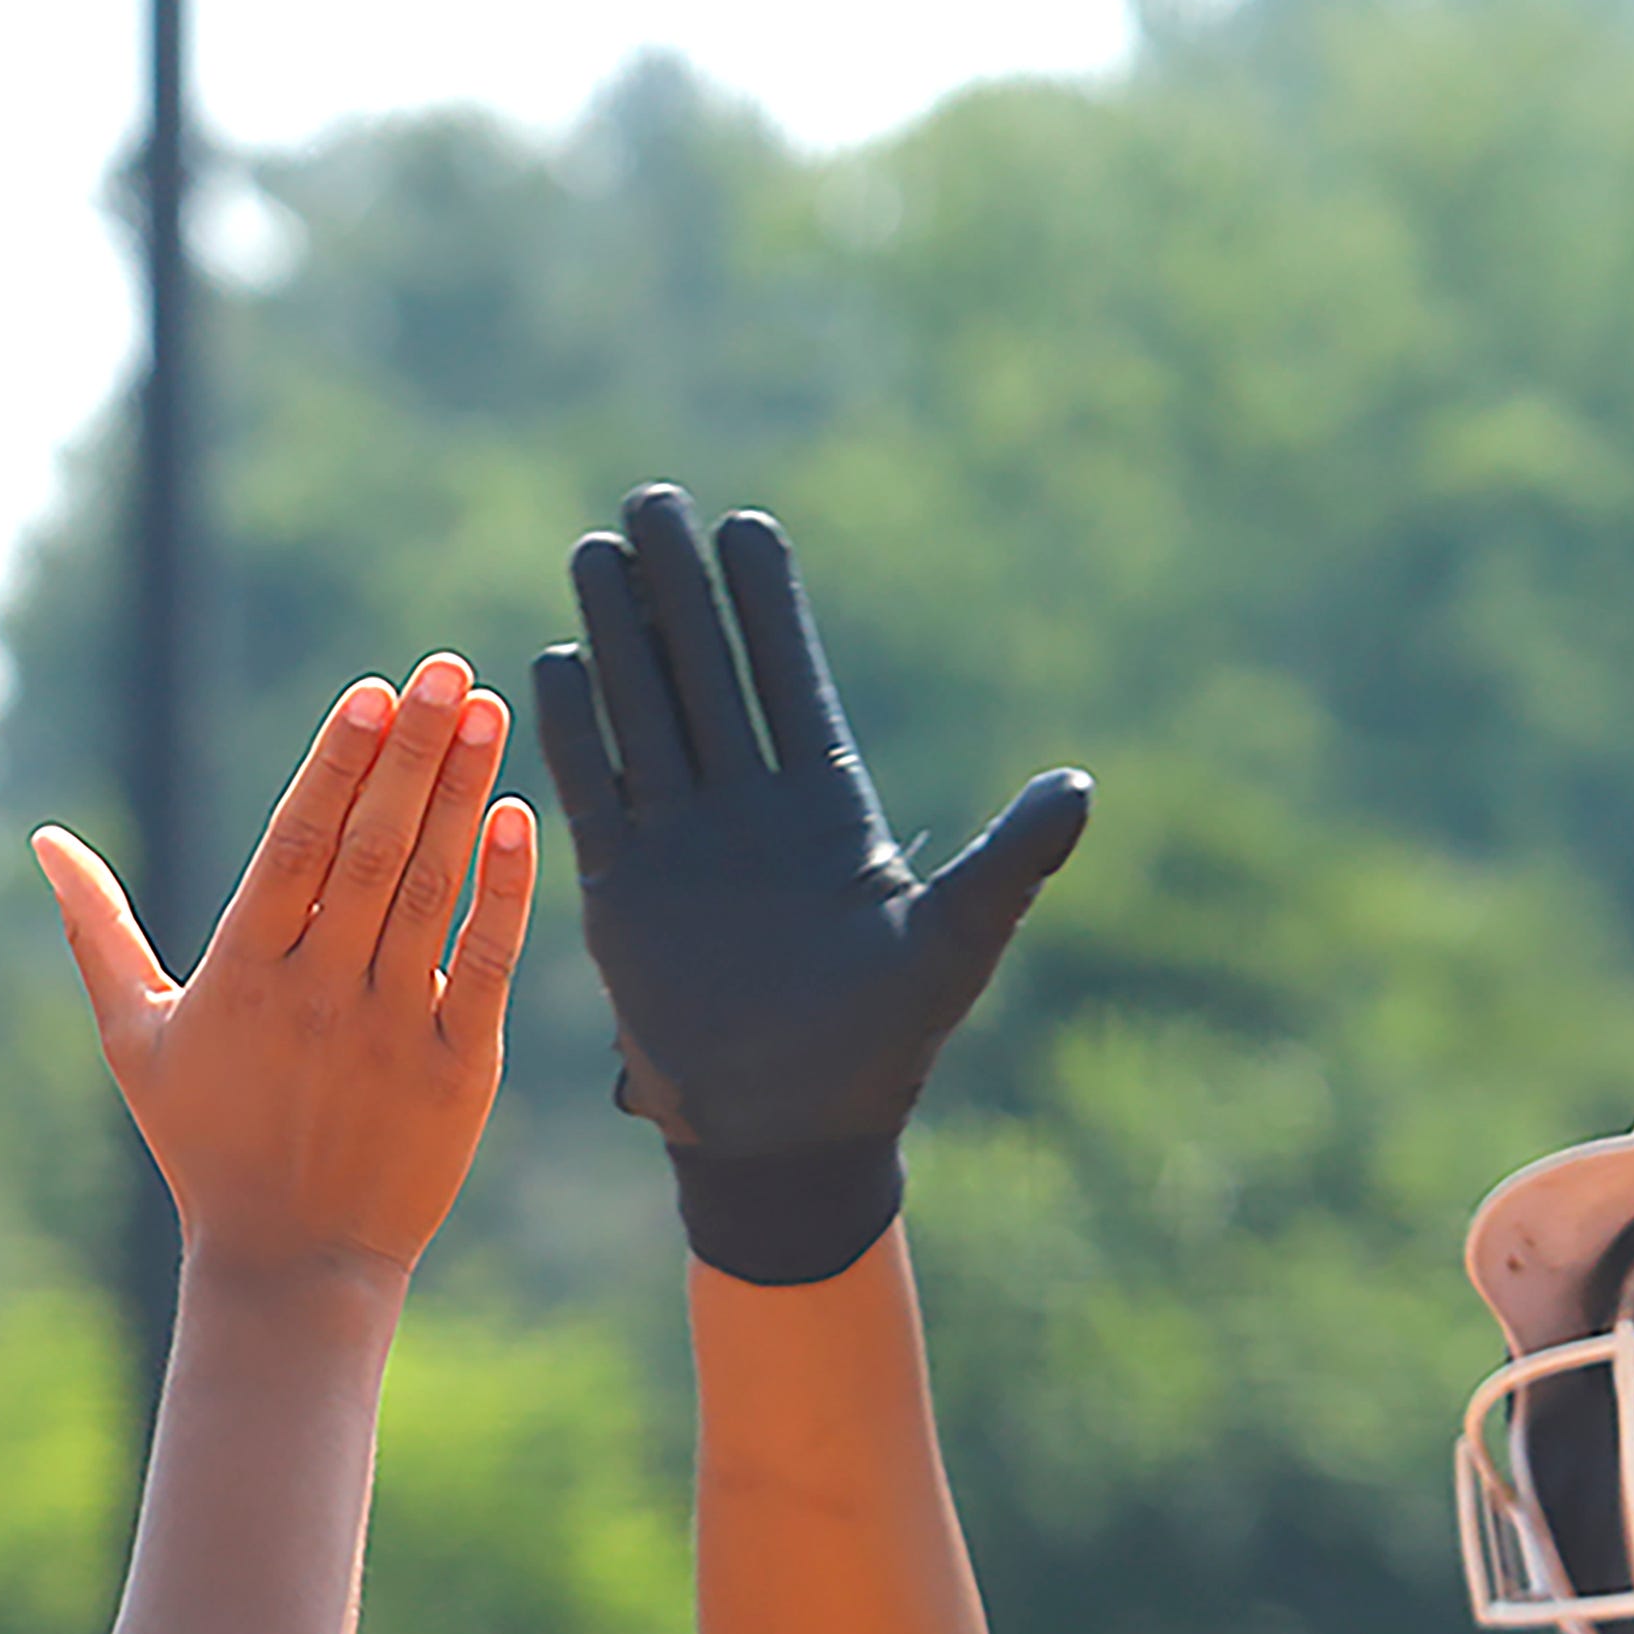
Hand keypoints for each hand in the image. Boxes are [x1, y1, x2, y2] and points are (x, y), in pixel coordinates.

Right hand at [37, 654, 534, 1294]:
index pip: (293, 846)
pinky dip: (503, 891)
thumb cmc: (206, 1144)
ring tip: (484, 711)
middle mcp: (315, 995)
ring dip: (460, 796)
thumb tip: (45, 842)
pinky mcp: (455, 1072)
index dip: (334, 765)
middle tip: (442, 670)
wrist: (289, 1267)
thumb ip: (98, 931)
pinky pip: (483, 965)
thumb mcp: (133, 1038)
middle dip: (408, 754)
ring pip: (428, 891)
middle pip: (368, 851)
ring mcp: (388, 1032)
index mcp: (239, 977)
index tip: (370, 692)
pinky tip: (518, 816)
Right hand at [531, 484, 1087, 1283]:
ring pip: (645, 714)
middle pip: (706, 673)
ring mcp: (682, 844)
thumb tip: (1078, 786)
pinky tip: (554, 661)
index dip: (766, 604)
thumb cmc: (881, 1047)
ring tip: (592, 551)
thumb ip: (1008, 863)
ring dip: (620, 636)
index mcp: (827, 806)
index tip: (745, 527)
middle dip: (678, 589)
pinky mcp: (625, 893)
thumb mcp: (958, 945)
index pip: (790, 679)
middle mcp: (748, 808)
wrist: (789, 1132)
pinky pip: (597, 793)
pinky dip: (576, 730)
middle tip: (651, 501)